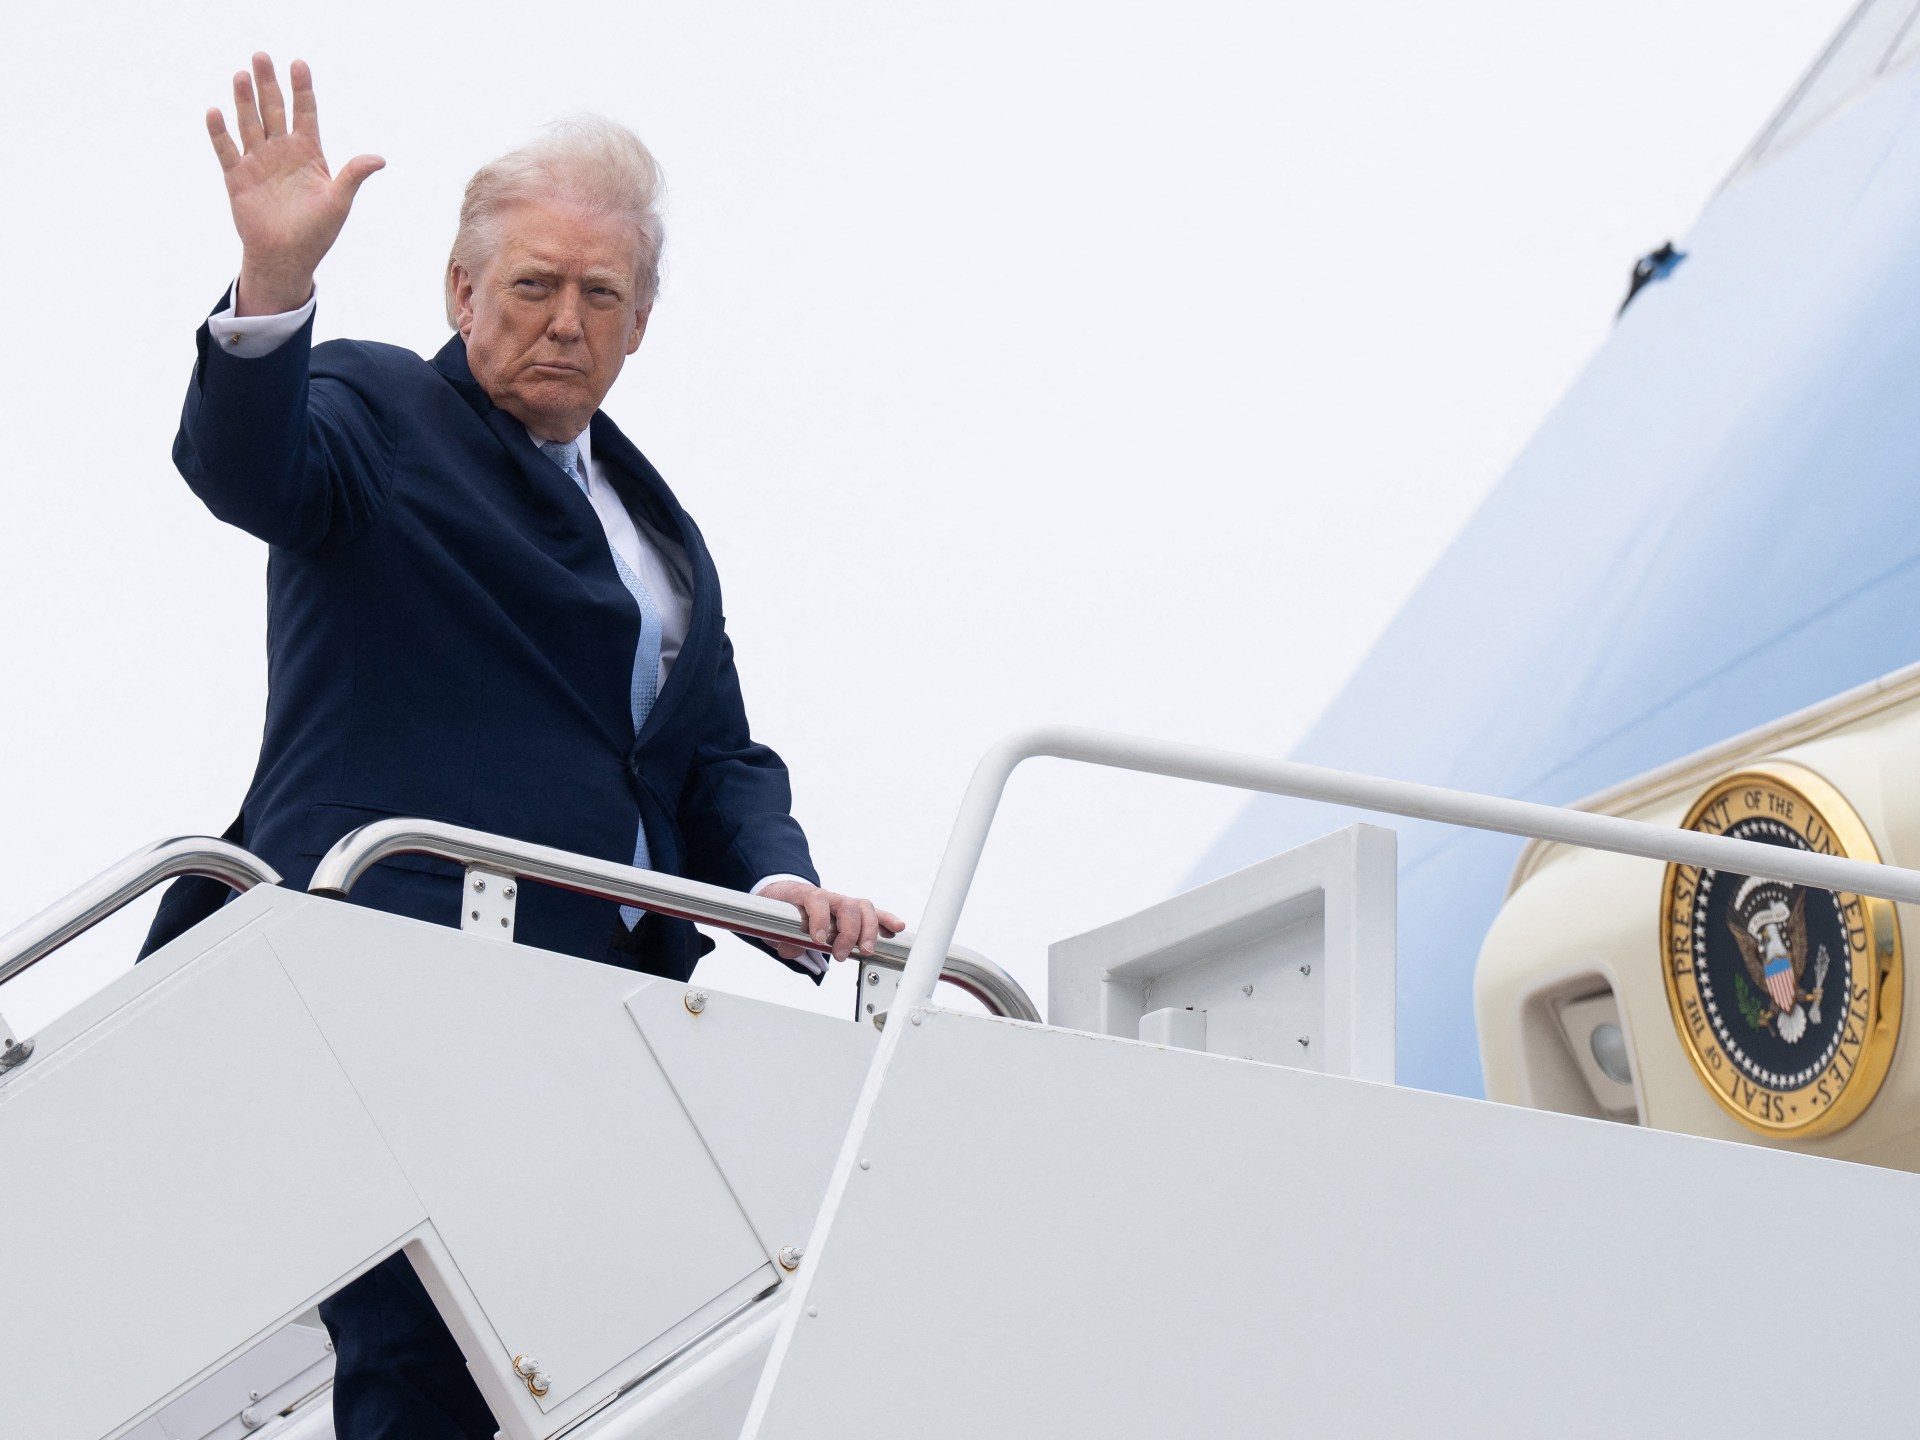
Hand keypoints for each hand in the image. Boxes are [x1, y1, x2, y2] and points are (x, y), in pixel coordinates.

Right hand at [207, 54, 383, 315]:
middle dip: (268, 84)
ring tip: (241, 75)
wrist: (287, 258)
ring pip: (249, 123)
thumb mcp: (338, 202)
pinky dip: (220, 132)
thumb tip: (379, 159)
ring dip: (244, 100)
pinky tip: (216, 111)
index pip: (306, 113)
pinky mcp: (237, 177)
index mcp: (309, 153)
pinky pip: (227, 150)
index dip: (302, 90)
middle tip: (262, 56)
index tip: (299, 64)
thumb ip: (353, 176)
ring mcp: (258, 162)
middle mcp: (282, 151)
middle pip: (274, 110)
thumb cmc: (317, 232)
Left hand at [757, 881, 903, 962]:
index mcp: (806, 896)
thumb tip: (793, 949)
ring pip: (864, 908)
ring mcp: (843, 903)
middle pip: (847, 906)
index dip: (819, 919)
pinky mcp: (854, 912)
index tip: (819, 940)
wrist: (784, 896)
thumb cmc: (782, 910)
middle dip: (849, 933)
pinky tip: (896, 928)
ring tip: (866, 950)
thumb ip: (784, 940)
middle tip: (841, 956)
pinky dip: (886, 920)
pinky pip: (873, 913)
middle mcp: (829, 897)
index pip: (816, 900)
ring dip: (869, 930)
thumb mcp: (773, 926)